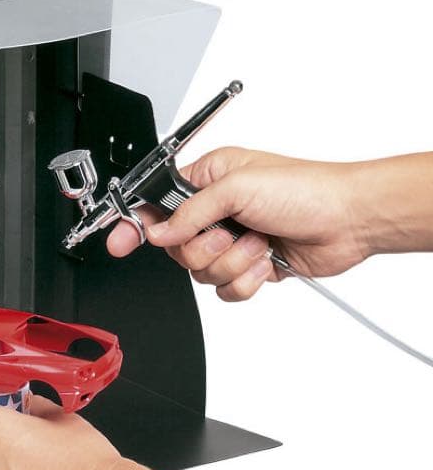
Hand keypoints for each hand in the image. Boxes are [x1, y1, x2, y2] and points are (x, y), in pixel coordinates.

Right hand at [106, 147, 373, 300]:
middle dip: (205, 246)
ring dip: (232, 262)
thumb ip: (190, 212)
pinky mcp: (249, 266)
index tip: (118, 242)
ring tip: (258, 243)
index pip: (154, 204)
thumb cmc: (306, 189)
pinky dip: (246, 280)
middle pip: (176, 246)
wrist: (350, 220)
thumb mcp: (238, 188)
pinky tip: (266, 261)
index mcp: (206, 181)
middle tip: (231, 231)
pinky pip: (224, 289)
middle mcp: (215, 211)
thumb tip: (159, 233)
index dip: (133, 223)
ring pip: (200, 271)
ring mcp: (232, 240)